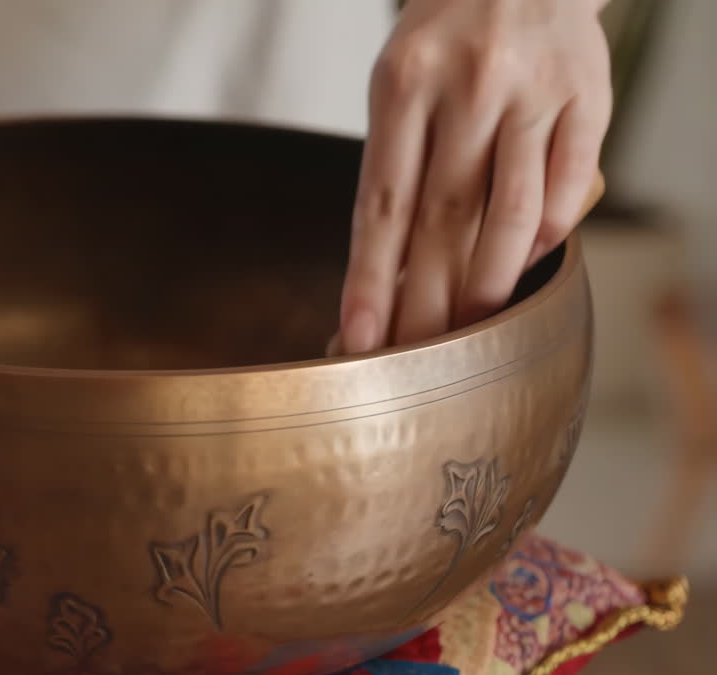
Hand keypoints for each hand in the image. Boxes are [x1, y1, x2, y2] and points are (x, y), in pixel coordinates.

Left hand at [337, 0, 610, 354]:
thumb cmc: (445, 42)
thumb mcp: (399, 85)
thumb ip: (396, 168)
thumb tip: (389, 274)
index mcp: (405, 85)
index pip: (382, 203)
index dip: (370, 279)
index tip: (357, 336)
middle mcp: (471, 89)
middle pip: (441, 222)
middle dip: (424, 304)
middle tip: (409, 362)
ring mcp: (534, 96)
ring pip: (509, 215)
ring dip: (485, 286)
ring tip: (465, 333)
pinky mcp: (588, 100)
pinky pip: (565, 189)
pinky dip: (541, 239)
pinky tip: (518, 269)